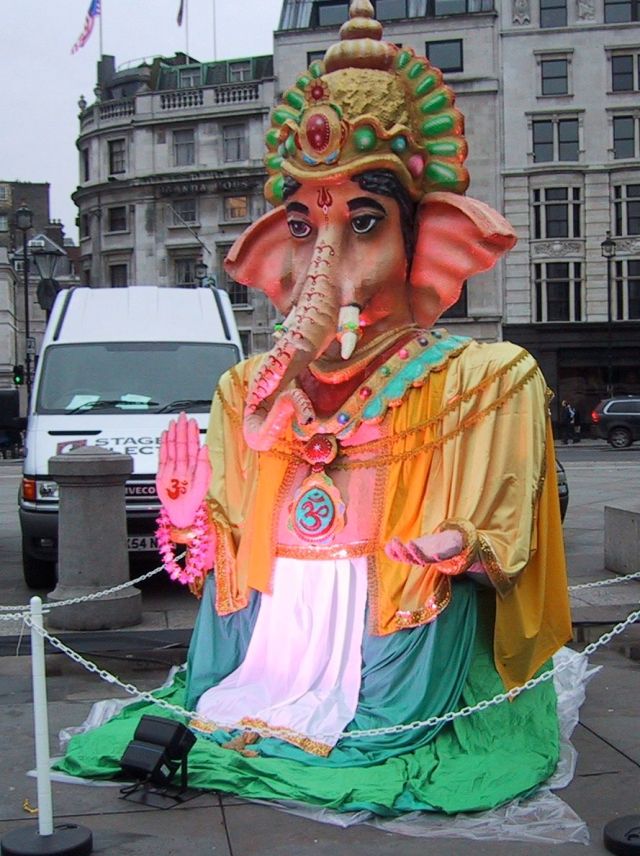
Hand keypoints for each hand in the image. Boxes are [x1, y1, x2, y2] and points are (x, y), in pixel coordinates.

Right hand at [156, 412, 211, 528]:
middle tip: (182, 417)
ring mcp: (173, 468)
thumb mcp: (204, 482)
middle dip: (182, 430)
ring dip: (172, 435)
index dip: (192, 433)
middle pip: (182, 443)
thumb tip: (205, 447)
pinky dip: (163, 445)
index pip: (193, 445)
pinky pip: (163, 456)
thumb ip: (204, 464)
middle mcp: (184, 465)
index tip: (192, 422)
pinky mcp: (163, 473)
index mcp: (195, 466)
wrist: (181, 512)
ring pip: (173, 447)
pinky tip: (165, 435)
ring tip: (173, 423)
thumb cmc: (194, 500)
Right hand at [385, 529, 465, 574]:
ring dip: (416, 552)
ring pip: (424, 558)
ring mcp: (436, 558)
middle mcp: (425, 560)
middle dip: (402, 552)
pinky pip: (443, 557)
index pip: (403, 558)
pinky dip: (439, 557)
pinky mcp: (449, 553)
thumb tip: (386, 547)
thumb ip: (402, 548)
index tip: (388, 546)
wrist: (455, 545)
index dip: (394, 554)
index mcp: (416, 557)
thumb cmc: (433, 547)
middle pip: (411, 559)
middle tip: (394, 542)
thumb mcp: (417, 546)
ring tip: (410, 543)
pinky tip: (435, 555)